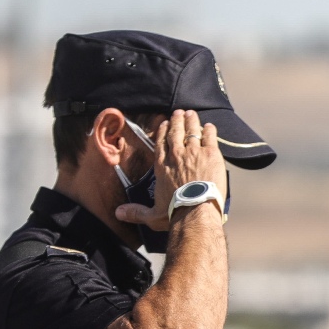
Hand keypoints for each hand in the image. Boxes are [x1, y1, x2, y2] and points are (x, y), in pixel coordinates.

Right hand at [114, 109, 225, 232]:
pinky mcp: (210, 155)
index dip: (162, 131)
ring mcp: (193, 153)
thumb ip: (136, 212)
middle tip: (179, 112)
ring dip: (191, 121)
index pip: (160, 143)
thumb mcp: (152, 215)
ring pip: (191, 131)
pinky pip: (209, 137)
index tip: (165, 123)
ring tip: (191, 114)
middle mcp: (176, 156)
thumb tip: (117, 214)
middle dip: (177, 121)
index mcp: (162, 166)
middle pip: (175, 133)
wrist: (195, 211)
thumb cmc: (174, 214)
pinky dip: (209, 130)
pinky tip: (210, 126)